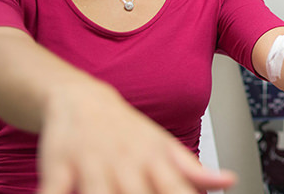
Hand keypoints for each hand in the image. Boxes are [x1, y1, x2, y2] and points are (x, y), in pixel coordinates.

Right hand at [38, 83, 235, 193]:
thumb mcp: (163, 147)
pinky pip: (54, 188)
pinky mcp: (59, 164)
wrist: (81, 99)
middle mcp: (126, 162)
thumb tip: (229, 182)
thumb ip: (193, 170)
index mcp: (154, 160)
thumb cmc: (126, 132)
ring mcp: (93, 162)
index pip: (175, 188)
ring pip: (99, 193)